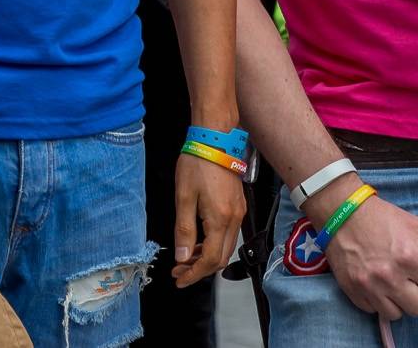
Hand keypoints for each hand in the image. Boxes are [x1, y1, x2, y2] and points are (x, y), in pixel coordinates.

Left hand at [169, 156, 244, 287]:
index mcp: (220, 219)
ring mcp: (238, 212)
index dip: (195, 274)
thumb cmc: (198, 163)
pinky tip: (199, 240)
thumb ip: (184, 231)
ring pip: (226, 246)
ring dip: (207, 257)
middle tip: (179, 270)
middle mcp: (234, 219)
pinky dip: (214, 243)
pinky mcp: (237, 205)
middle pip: (222, 258)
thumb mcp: (184, 198)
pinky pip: (229, 234)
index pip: (211, 260)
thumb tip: (183, 257)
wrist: (216, 139)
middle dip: (200, 269)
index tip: (180, 279)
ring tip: (186, 257)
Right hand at [310, 187, 417, 320]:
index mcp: (408, 257)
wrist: (342, 214)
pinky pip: (374, 311)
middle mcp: (390, 276)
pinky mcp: (354, 293)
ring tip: (392, 283)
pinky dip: (378, 301)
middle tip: (408, 278)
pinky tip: (376, 284)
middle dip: (417, 292)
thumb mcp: (415, 226)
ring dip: (398, 300)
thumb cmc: (381, 217)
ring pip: (397, 314)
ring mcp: (370, 287)